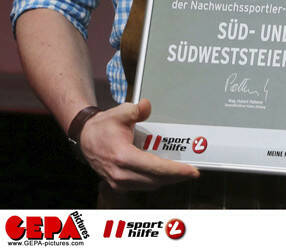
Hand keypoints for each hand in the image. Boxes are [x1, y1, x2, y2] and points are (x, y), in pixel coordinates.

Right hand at [79, 98, 199, 190]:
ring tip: (183, 172)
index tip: (191, 171)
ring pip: (150, 185)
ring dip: (167, 180)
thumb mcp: (119, 113)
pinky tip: (166, 173)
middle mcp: (120, 174)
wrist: (85, 138)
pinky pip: (143, 185)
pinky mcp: (119, 184)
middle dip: (176, 177)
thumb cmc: (102, 127)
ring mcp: (118, 181)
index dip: (176, 171)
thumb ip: (136, 110)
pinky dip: (156, 180)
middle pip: (156, 180)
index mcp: (122, 157)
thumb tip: (147, 106)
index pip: (155, 168)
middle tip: (193, 171)